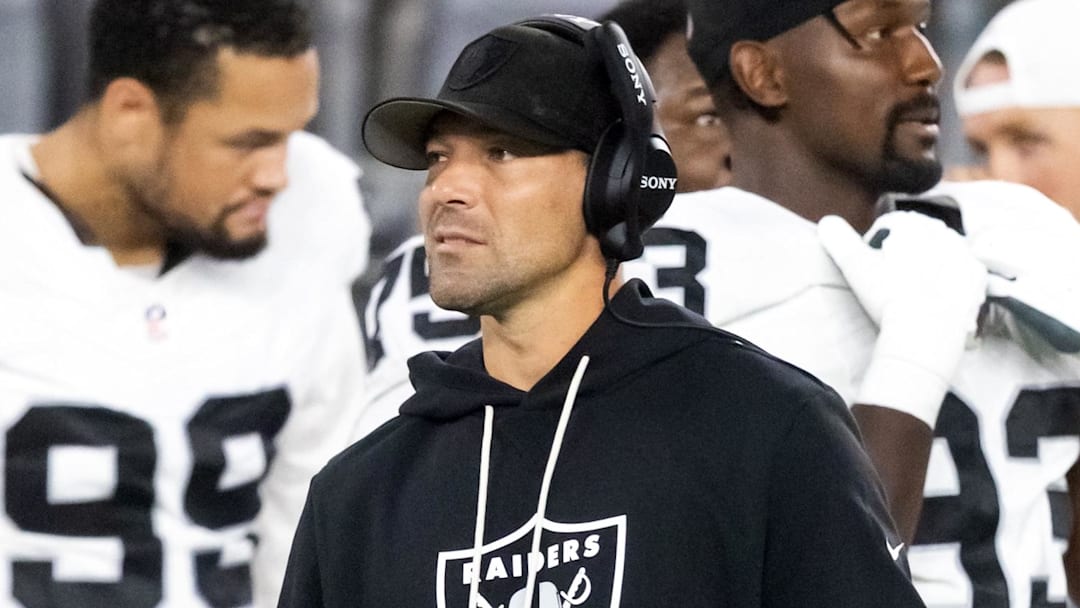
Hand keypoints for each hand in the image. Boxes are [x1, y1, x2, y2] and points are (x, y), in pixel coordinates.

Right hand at [818, 212, 987, 425]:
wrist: (925, 334)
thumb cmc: (889, 295)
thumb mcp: (856, 265)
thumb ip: (840, 239)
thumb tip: (827, 222)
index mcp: (919, 226)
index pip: (897, 226)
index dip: (881, 243)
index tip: (872, 262)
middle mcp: (947, 236)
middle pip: (921, 239)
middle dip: (908, 252)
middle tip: (890, 278)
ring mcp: (966, 259)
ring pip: (944, 255)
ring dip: (931, 266)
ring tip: (912, 290)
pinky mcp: (977, 284)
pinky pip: (962, 276)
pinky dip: (950, 283)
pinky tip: (936, 297)